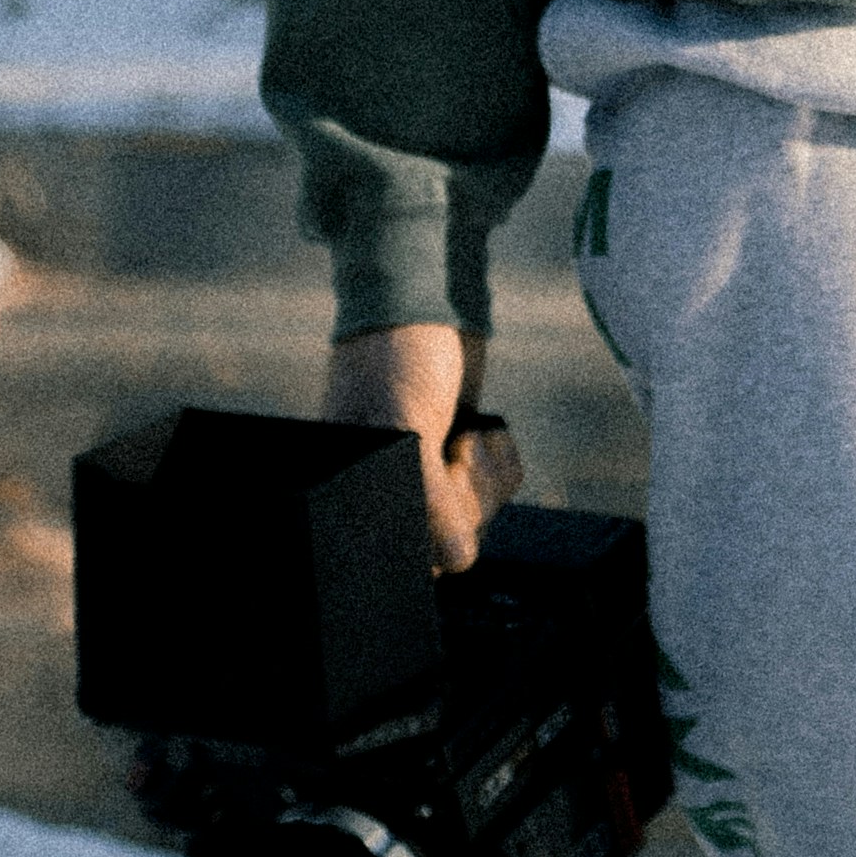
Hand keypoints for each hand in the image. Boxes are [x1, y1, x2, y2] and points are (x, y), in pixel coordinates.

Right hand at [327, 320, 520, 572]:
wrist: (427, 296)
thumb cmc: (397, 356)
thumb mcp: (406, 428)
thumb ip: (428, 498)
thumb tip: (456, 560)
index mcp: (353, 494)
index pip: (404, 555)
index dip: (433, 526)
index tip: (437, 472)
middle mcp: (387, 496)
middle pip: (448, 546)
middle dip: (464, 496)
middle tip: (452, 445)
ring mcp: (428, 483)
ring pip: (479, 520)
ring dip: (486, 475)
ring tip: (466, 430)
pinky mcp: (462, 464)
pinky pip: (499, 492)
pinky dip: (502, 461)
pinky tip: (482, 427)